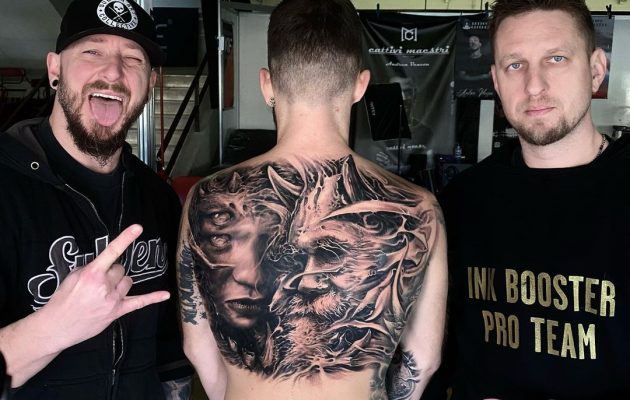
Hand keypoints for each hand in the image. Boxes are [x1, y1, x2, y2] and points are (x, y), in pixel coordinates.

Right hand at [42, 224, 169, 350]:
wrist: (57, 326)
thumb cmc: (63, 300)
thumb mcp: (72, 277)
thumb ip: (91, 268)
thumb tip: (105, 265)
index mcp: (92, 273)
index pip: (112, 251)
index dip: (126, 238)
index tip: (138, 228)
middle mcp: (104, 285)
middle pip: (121, 269)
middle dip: (112, 273)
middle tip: (98, 283)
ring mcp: (113, 299)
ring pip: (128, 281)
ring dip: (120, 283)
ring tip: (105, 292)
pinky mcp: (117, 312)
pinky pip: (140, 303)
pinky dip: (153, 298)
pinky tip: (166, 295)